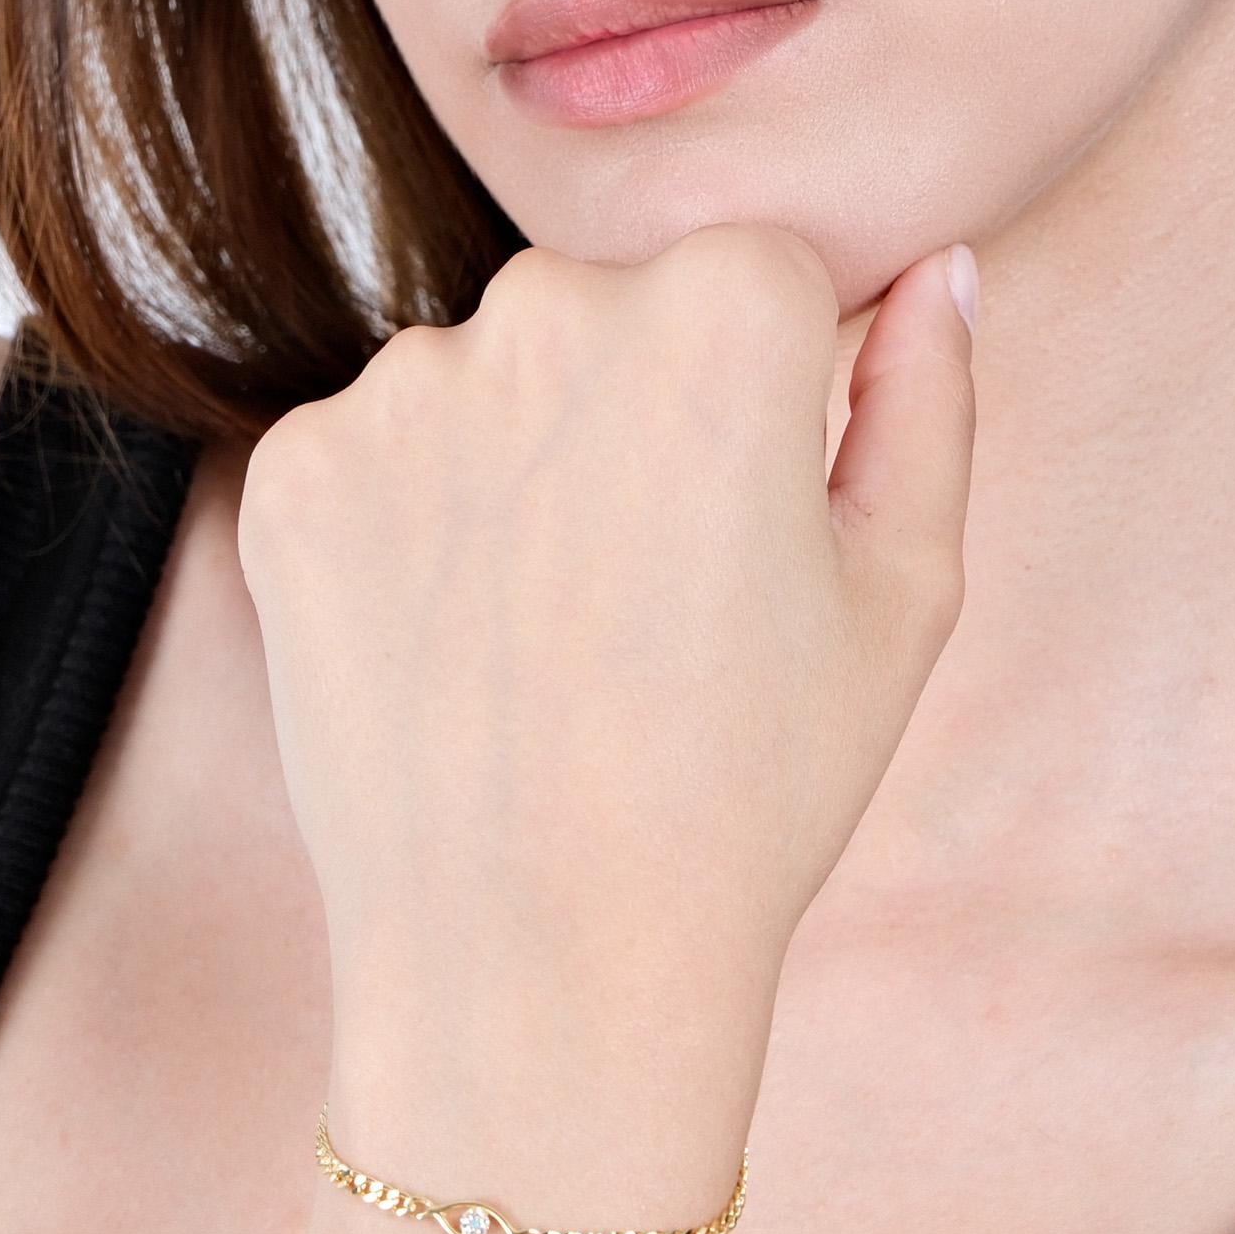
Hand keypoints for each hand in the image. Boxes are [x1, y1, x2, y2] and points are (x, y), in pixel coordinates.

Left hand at [236, 223, 978, 1132]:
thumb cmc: (749, 789)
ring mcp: (401, 386)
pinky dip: (404, 532)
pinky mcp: (293, 472)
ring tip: (542, 643)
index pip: (760, 286)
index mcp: (726, 309)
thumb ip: (927, 400)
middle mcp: (549, 304)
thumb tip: (941, 272)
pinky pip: (371, 457)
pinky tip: (450, 651)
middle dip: (635, 421)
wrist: (539, 961)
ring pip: (483, 385)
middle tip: (644, 607)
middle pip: (612, 316)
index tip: (744, 538)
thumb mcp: (901, 594)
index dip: (767, 417)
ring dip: (513, 470)